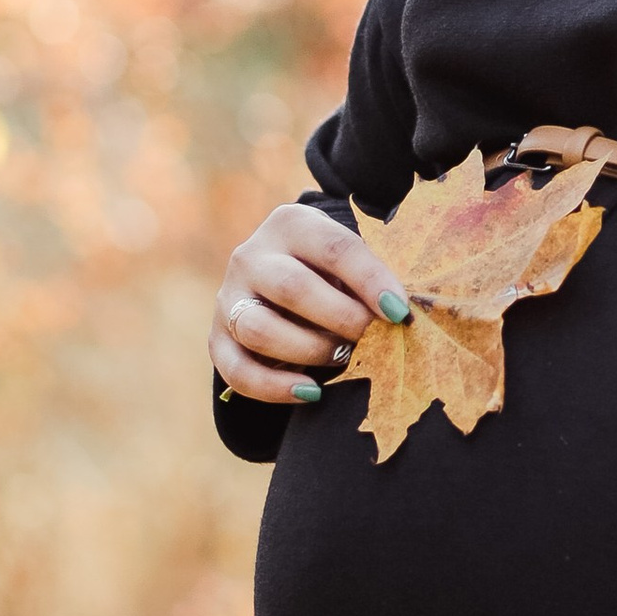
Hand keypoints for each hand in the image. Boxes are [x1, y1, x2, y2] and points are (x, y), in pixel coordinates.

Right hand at [210, 199, 410, 405]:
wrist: (276, 281)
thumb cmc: (327, 271)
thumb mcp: (346, 260)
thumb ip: (367, 279)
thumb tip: (400, 314)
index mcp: (291, 224)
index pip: (334, 249)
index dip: (370, 281)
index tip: (399, 311)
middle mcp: (251, 256)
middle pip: (292, 288)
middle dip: (341, 319)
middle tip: (373, 338)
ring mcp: (228, 298)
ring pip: (258, 329)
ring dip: (309, 350)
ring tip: (344, 358)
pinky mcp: (217, 339)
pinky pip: (237, 370)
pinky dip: (274, 388)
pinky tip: (311, 391)